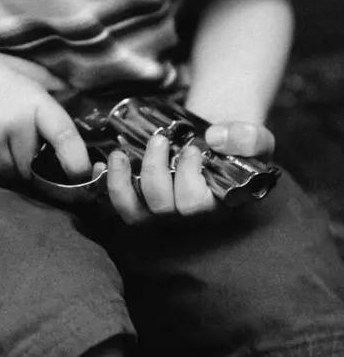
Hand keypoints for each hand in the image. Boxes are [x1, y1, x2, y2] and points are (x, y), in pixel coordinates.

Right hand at [0, 41, 89, 183]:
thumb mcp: (29, 74)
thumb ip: (56, 90)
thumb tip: (85, 105)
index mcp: (36, 101)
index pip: (65, 137)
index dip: (77, 163)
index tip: (80, 177)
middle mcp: (14, 120)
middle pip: (32, 167)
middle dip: (29, 167)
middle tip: (18, 151)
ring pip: (8, 175)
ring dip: (7, 171)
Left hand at [103, 122, 274, 224]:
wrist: (213, 145)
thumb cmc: (234, 147)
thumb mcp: (254, 140)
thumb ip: (248, 138)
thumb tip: (215, 138)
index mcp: (215, 208)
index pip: (196, 206)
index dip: (189, 177)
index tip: (193, 149)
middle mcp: (184, 219)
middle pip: (161, 207)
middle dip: (155, 170)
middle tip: (159, 140)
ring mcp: (158, 215)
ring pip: (133, 213)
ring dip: (121, 182)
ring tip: (120, 153)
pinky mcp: (138, 205)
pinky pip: (116, 205)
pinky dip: (104, 184)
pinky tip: (101, 163)